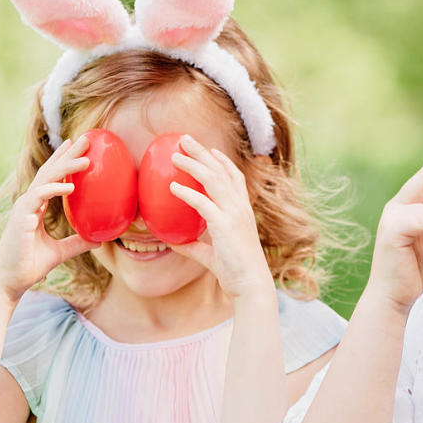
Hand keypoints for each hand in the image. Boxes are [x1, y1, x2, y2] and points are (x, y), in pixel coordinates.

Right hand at [0, 134, 100, 301]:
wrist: (10, 282)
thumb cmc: (29, 266)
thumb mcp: (60, 252)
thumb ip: (77, 243)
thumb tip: (99, 239)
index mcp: (35, 207)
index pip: (50, 177)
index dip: (62, 160)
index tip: (77, 145)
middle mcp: (29, 203)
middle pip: (50, 171)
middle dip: (68, 154)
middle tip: (86, 138)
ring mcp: (24, 208)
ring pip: (45, 180)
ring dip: (65, 167)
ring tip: (86, 160)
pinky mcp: (21, 218)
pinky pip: (38, 197)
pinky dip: (53, 189)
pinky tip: (70, 186)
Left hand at [167, 135, 274, 300]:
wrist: (250, 285)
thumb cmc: (235, 272)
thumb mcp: (211, 256)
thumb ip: (194, 247)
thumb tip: (174, 243)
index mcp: (242, 211)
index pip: (235, 178)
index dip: (222, 162)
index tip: (210, 150)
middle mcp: (240, 207)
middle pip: (221, 170)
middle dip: (203, 152)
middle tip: (185, 138)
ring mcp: (234, 214)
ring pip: (213, 179)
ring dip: (193, 163)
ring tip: (176, 155)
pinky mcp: (225, 225)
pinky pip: (203, 203)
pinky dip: (187, 193)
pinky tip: (172, 187)